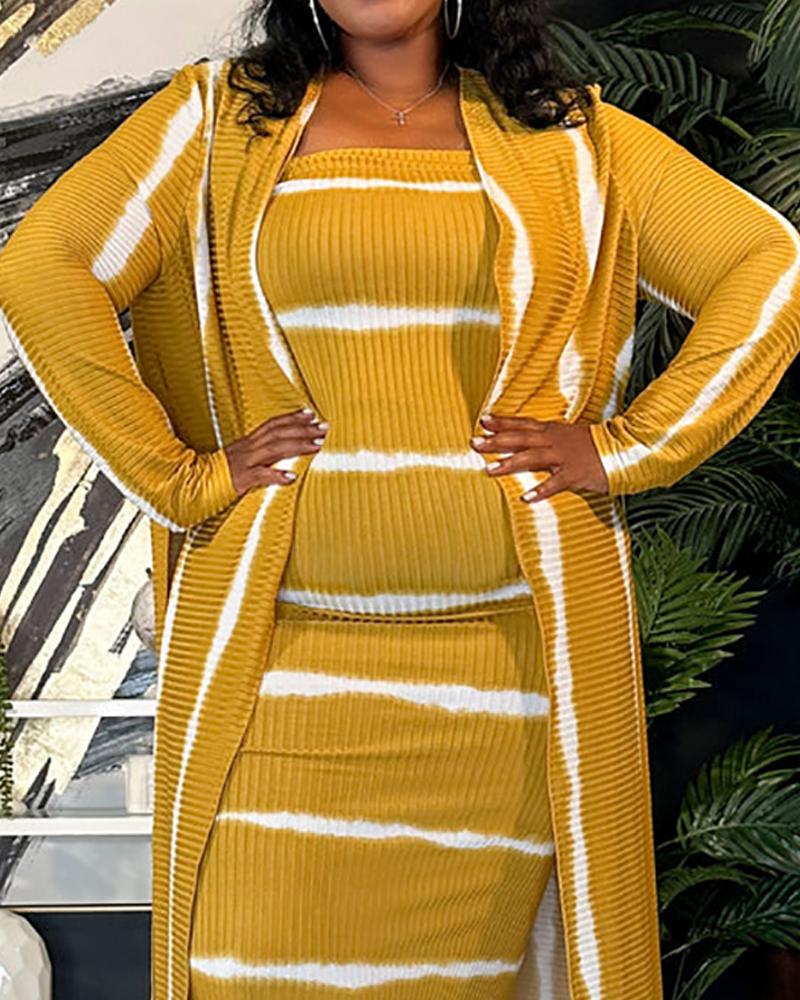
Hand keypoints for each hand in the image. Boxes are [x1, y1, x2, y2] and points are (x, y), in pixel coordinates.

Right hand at [224, 408, 326, 496]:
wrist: (195, 482)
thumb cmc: (220, 472)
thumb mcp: (241, 457)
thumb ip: (260, 453)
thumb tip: (281, 452)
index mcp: (249, 442)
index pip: (273, 424)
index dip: (292, 418)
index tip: (310, 414)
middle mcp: (249, 448)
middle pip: (279, 433)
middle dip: (303, 429)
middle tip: (323, 427)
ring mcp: (245, 462)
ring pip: (274, 449)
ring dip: (298, 446)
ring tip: (317, 445)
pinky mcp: (241, 478)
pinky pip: (260, 475)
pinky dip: (276, 475)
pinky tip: (291, 477)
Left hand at [470, 413, 608, 501]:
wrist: (626, 449)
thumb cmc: (596, 446)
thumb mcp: (569, 437)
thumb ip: (548, 440)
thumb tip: (529, 445)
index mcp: (553, 431)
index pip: (522, 424)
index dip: (502, 422)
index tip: (483, 420)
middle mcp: (554, 441)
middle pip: (520, 439)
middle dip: (496, 441)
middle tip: (475, 443)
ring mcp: (564, 457)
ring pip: (532, 458)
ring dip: (510, 463)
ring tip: (490, 470)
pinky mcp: (575, 473)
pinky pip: (555, 483)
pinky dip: (541, 490)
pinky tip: (526, 497)